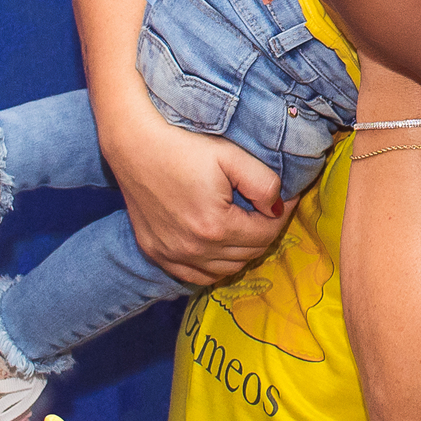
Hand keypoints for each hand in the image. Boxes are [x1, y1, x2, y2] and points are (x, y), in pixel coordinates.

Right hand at [100, 95, 295, 286]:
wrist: (133, 144)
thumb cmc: (183, 144)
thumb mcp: (230, 156)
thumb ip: (263, 183)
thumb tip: (278, 207)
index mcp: (216, 226)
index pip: (266, 234)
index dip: (282, 215)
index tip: (288, 199)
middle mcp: (194, 249)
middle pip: (248, 254)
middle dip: (265, 232)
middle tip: (268, 209)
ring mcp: (172, 255)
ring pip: (225, 269)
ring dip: (242, 251)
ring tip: (246, 224)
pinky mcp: (156, 253)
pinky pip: (196, 276)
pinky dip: (214, 265)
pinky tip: (218, 245)